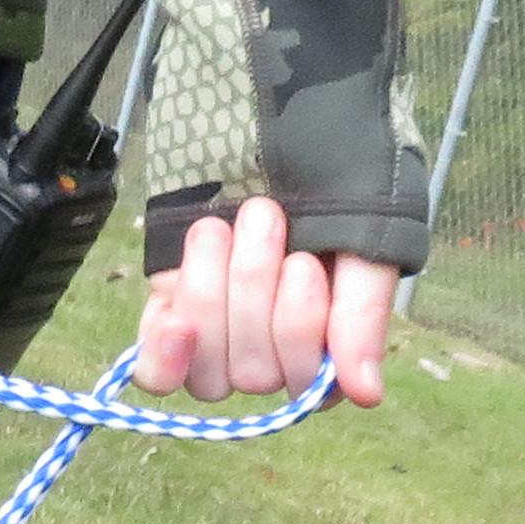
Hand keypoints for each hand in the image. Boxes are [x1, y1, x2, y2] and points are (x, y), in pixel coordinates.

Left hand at [137, 192, 396, 407]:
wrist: (270, 129)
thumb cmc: (332, 185)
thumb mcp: (362, 237)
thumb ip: (364, 315)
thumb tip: (366, 394)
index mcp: (327, 350)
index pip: (308, 386)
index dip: (298, 329)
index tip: (303, 264)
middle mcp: (272, 362)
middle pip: (255, 374)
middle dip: (255, 288)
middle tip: (264, 216)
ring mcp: (218, 348)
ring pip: (209, 369)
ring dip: (213, 292)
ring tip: (220, 228)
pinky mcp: (170, 324)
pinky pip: (158, 375)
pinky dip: (165, 353)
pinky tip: (176, 323)